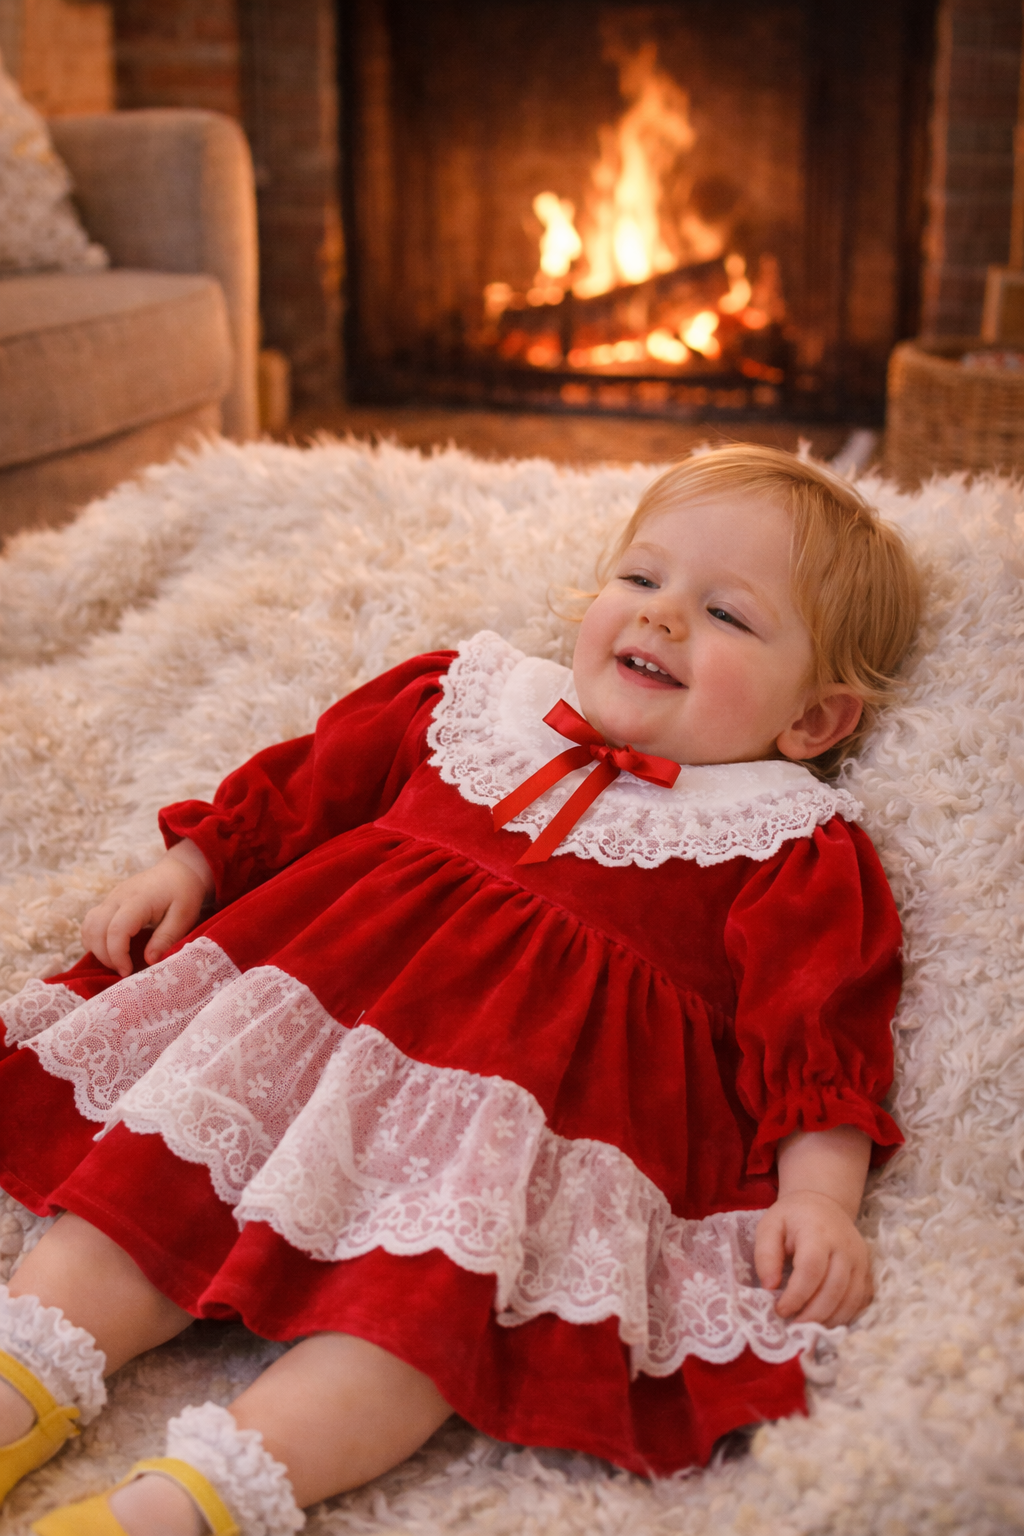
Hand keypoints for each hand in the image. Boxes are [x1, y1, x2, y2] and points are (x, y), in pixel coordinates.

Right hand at [81, 841, 213, 976]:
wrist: (179, 870)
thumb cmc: (184, 893)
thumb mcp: (183, 917)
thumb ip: (166, 938)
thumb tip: (149, 961)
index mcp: (138, 900)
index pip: (116, 930)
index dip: (117, 955)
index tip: (127, 972)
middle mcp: (118, 897)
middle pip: (96, 929)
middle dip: (105, 956)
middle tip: (124, 970)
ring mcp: (110, 898)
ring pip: (88, 925)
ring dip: (96, 948)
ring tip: (117, 962)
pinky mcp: (109, 901)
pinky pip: (91, 922)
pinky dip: (94, 939)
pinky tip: (110, 950)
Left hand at [754, 1189, 872, 1326]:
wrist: (824, 1204)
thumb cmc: (793, 1217)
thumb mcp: (770, 1226)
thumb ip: (766, 1255)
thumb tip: (769, 1288)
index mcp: (818, 1232)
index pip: (811, 1270)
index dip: (796, 1295)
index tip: (780, 1310)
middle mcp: (845, 1246)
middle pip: (834, 1289)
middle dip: (813, 1314)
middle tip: (793, 1326)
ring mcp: (860, 1259)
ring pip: (850, 1299)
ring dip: (828, 1319)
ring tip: (807, 1326)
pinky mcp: (867, 1270)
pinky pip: (860, 1301)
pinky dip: (844, 1316)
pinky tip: (825, 1320)